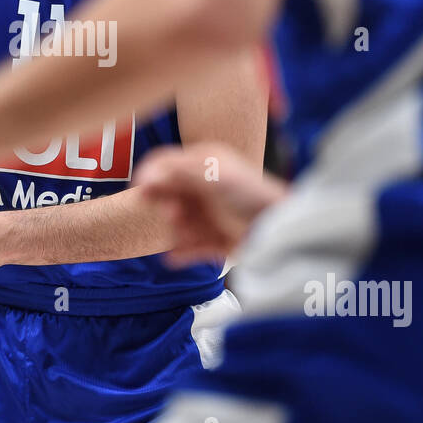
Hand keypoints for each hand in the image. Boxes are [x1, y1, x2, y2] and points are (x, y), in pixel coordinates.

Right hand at [134, 143, 286, 267]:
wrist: (281, 228)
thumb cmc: (251, 194)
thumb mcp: (215, 175)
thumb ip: (179, 172)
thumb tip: (146, 178)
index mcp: (204, 164)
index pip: (165, 164)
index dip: (150, 176)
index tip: (141, 193)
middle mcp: (203, 188)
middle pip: (169, 196)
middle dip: (167, 206)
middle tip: (174, 215)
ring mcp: (209, 214)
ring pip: (178, 224)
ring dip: (177, 231)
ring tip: (186, 235)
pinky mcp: (215, 240)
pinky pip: (190, 248)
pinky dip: (181, 253)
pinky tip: (173, 258)